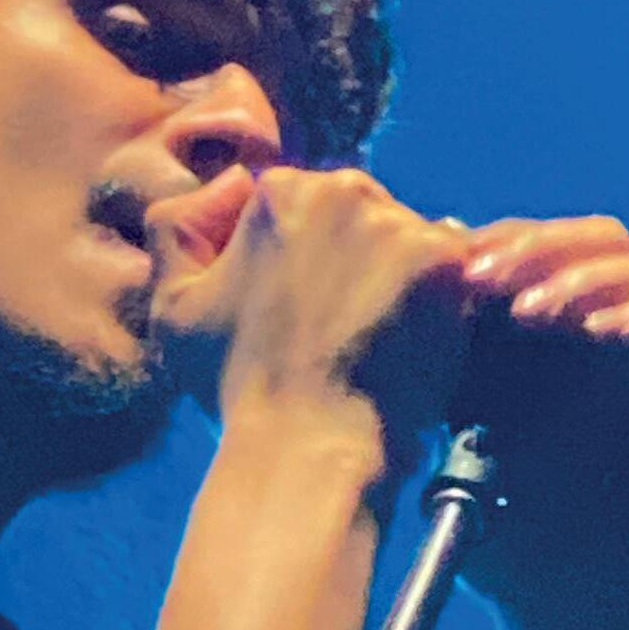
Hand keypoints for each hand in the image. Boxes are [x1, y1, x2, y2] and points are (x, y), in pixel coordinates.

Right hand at [148, 162, 472, 474]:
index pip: (310, 202)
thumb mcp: (172, 305)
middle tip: (343, 329)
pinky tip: (413, 342)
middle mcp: (340, 190)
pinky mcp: (445, 262)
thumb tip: (232, 181)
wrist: (306, 447)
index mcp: (278, 190)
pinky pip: (456, 267)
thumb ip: (179, 227)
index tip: (304, 309)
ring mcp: (398, 224)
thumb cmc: (237, 386)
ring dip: (401, 279)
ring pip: (410, 238)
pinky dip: (441, 301)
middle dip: (359, 259)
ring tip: (379, 341)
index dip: (307, 258)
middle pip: (365, 212)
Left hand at [448, 215, 628, 629]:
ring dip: (596, 280)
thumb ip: (451, 366)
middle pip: (602, 242)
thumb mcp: (462, 439)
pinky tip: (612, 335)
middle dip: (546, 250)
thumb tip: (416, 275)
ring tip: (541, 314)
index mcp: (558, 330)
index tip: (460, 266)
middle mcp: (619, 332)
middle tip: (493, 281)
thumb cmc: (510, 536)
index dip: (508, 243)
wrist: (570, 616)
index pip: (546, 247)